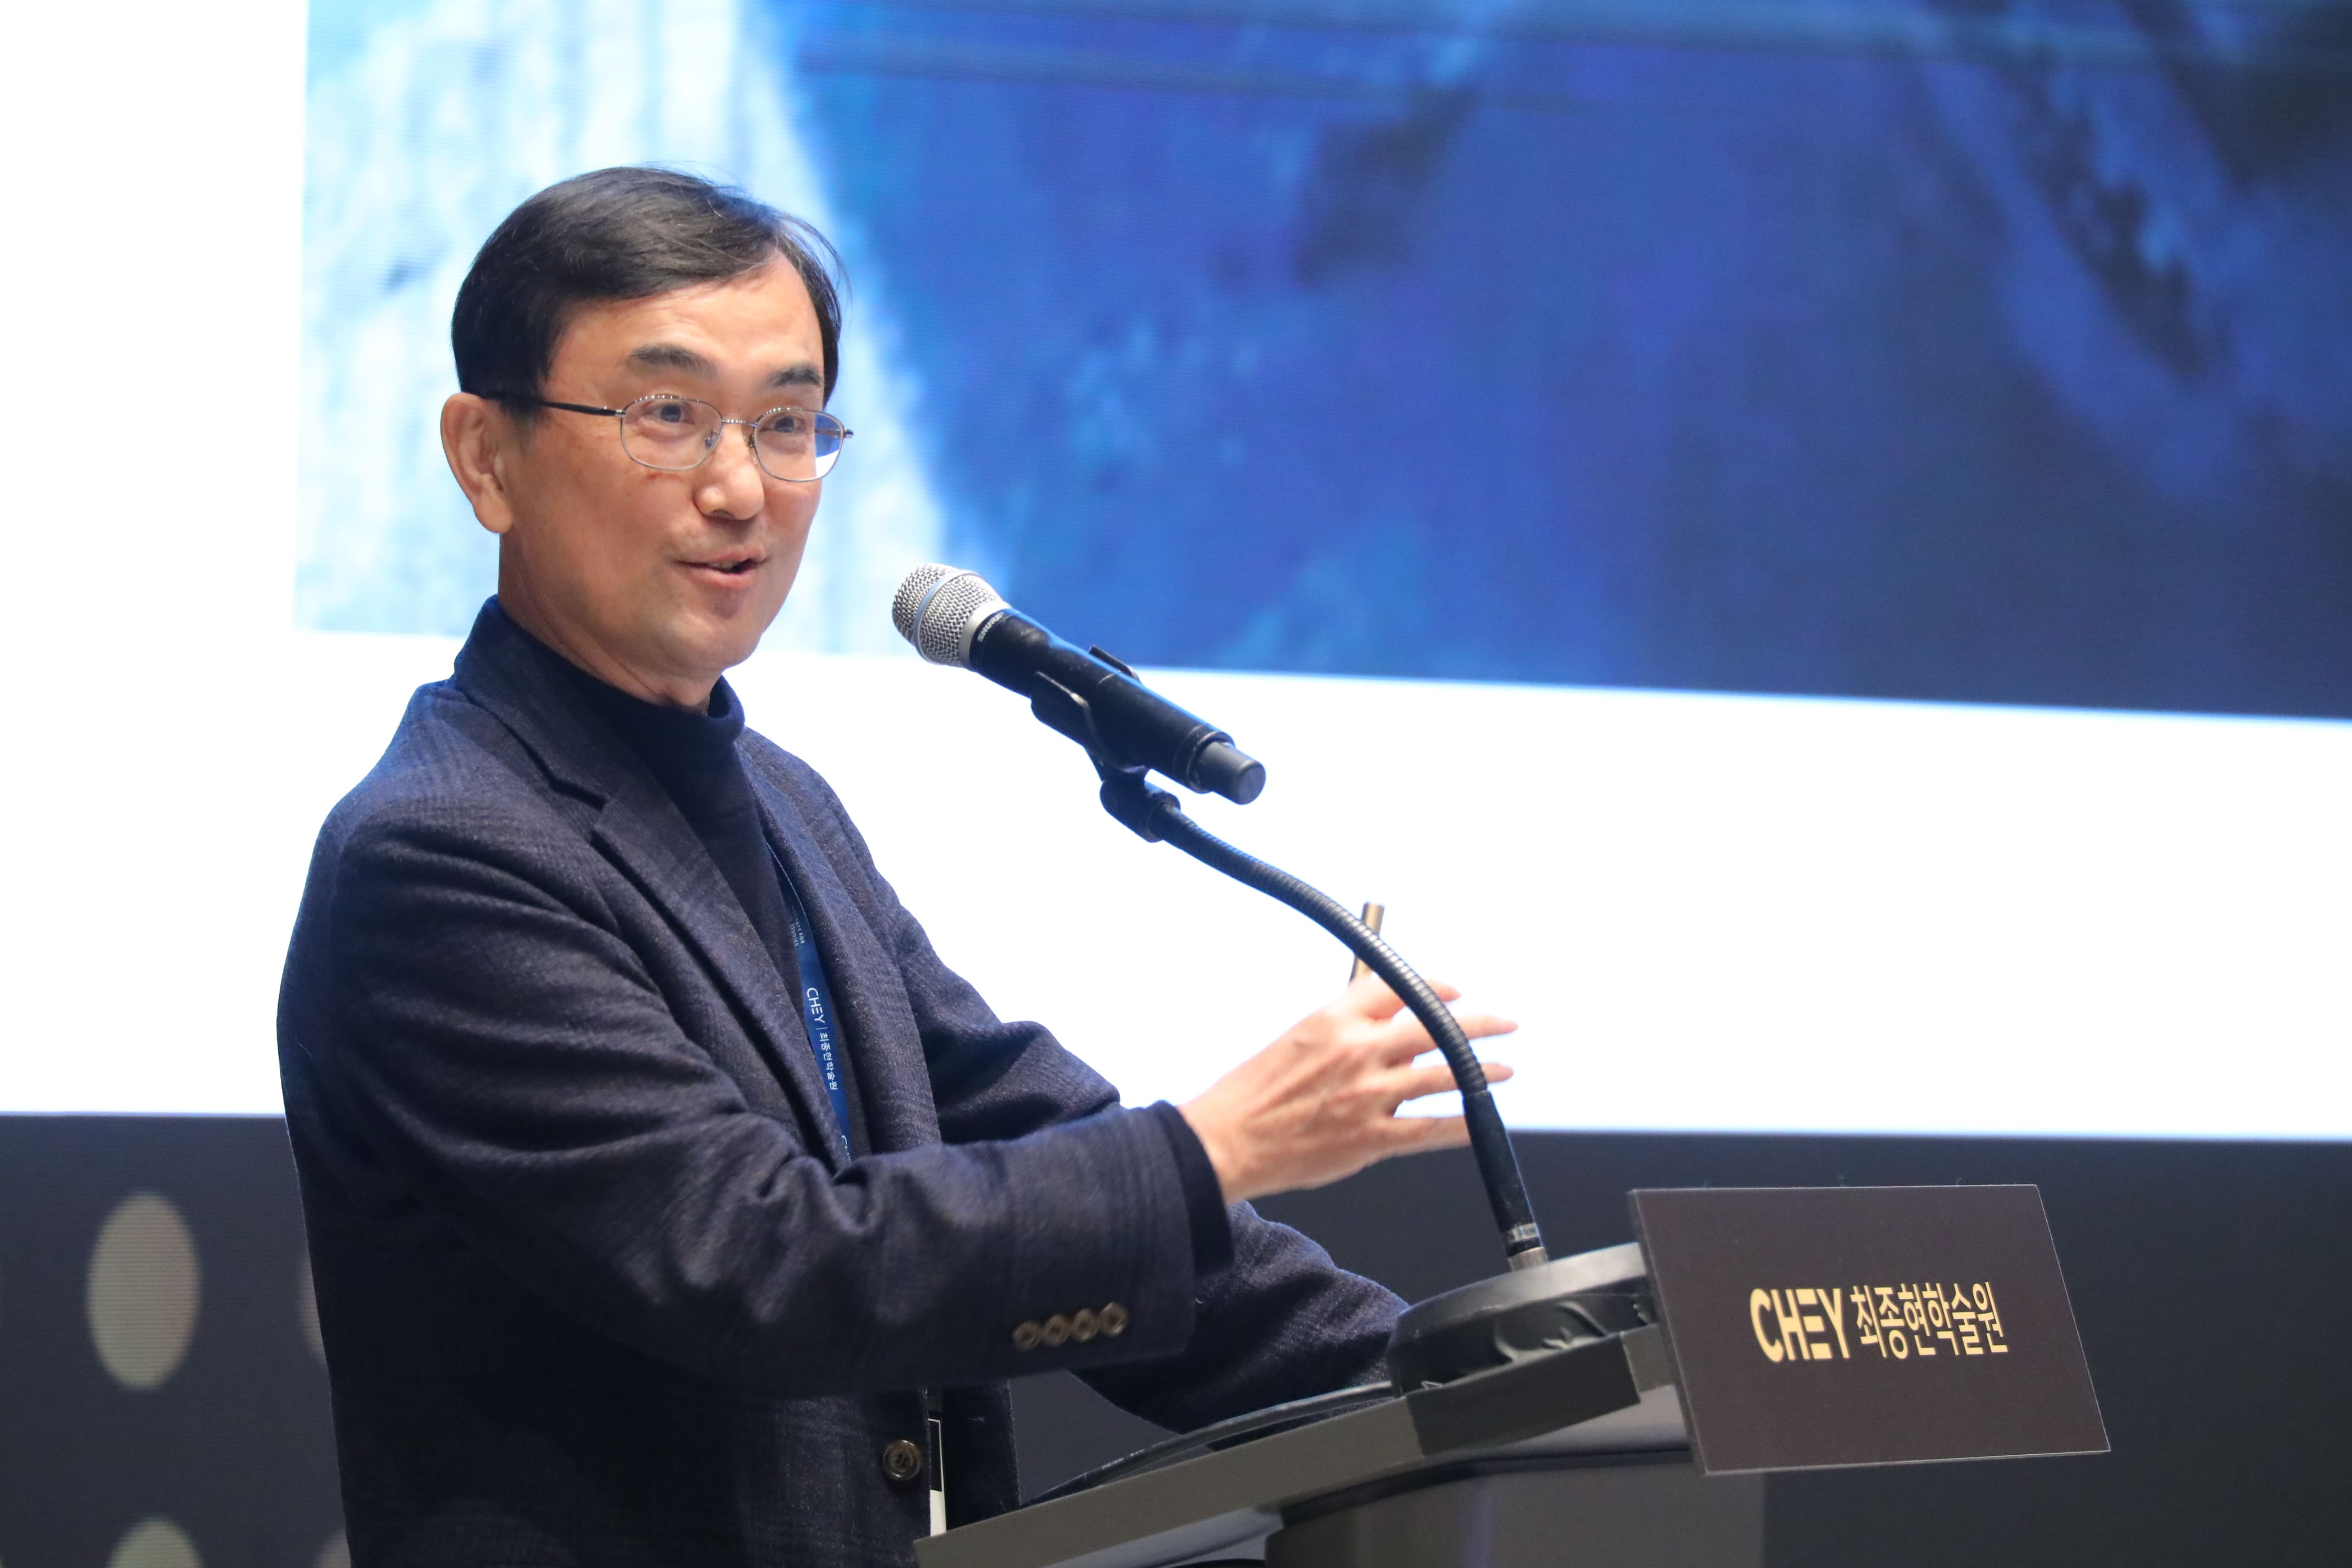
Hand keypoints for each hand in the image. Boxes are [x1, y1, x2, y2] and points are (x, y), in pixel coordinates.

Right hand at [1178, 974, 1517, 1204]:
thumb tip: (1381, 1032)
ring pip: (1444, 1075)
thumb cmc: (1253, 1093)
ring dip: (1481, 1072)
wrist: (1227, 1140)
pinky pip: (1431, 1130)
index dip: (1435, 987)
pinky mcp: (1372, 1138)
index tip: (1455, 991)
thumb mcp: (1295, 1040)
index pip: (1398, 988)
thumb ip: (1341, 1032)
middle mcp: (1357, 1050)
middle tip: (1505, 1022)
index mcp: (1334, 1019)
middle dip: (1478, 1022)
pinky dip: (1463, 1126)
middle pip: (1435, 1026)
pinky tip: (1483, 1123)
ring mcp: (1368, 1094)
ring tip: (1504, 1070)